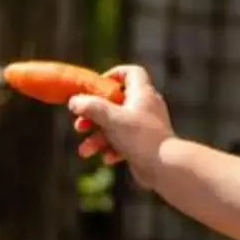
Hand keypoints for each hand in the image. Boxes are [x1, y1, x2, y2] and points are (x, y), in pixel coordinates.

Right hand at [71, 65, 171, 180]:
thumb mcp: (111, 118)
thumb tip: (74, 101)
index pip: (131, 73)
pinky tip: (107, 158)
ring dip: (97, 138)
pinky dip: (112, 149)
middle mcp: (145, 107)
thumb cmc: (140, 137)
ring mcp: (145, 127)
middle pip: (114, 103)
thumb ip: (90, 107)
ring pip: (115, 127)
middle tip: (79, 126)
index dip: (113, 75)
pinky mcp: (144, 144)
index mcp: (142, 93)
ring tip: (85, 151)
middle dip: (93, 116)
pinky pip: (123, 142)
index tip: (95, 87)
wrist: (165, 167)